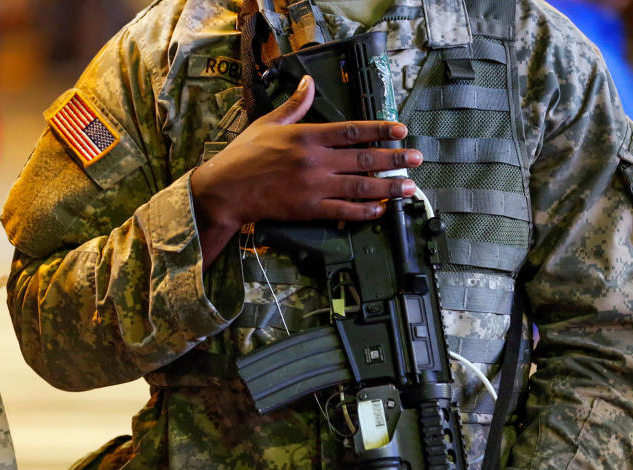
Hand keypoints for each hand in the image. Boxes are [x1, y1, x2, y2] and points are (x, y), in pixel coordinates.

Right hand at [190, 75, 422, 265]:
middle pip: (364, 158)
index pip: (353, 131)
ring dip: (388, 187)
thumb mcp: (269, 123)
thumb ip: (295, 105)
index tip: (401, 130)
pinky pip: (343, 211)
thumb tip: (309, 83)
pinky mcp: (308, 209)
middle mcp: (315, 160)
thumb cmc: (243, 155)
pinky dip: (364, 211)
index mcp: (307, 136)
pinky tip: (380, 210)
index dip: (380, 130)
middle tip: (417, 158)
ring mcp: (314, 186)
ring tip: (408, 187)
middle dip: (395, 158)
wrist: (226, 190)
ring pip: (359, 186)